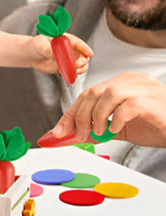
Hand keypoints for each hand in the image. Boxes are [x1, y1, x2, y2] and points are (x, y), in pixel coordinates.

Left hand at [29, 33, 92, 75]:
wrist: (31, 55)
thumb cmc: (36, 45)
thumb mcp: (41, 45)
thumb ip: (49, 49)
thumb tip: (56, 51)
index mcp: (65, 40)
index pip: (78, 43)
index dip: (85, 48)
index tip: (90, 54)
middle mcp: (70, 49)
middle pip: (83, 55)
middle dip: (83, 61)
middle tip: (77, 65)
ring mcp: (68, 59)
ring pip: (81, 64)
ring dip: (81, 69)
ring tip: (75, 71)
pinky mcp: (65, 67)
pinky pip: (73, 72)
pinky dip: (74, 74)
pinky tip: (70, 76)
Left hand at [50, 72, 165, 147]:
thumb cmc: (157, 125)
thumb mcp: (122, 127)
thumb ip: (100, 127)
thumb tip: (75, 134)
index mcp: (123, 82)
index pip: (89, 93)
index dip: (71, 112)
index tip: (59, 130)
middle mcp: (131, 80)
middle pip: (93, 92)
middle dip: (79, 116)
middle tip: (76, 135)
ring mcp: (142, 88)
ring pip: (106, 94)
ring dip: (96, 116)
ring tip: (98, 133)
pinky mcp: (150, 101)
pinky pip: (126, 107)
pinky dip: (115, 120)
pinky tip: (116, 130)